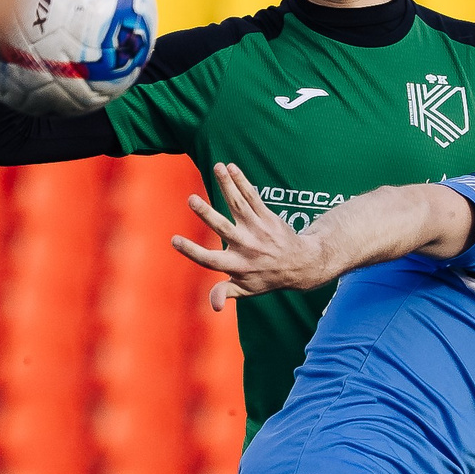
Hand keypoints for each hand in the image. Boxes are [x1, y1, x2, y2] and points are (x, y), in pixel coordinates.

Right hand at [172, 163, 327, 309]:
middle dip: (207, 214)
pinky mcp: (268, 217)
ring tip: (217, 167)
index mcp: (237, 266)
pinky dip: (242, 182)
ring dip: (227, 186)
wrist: (301, 265)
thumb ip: (225, 293)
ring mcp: (258, 230)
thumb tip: (213, 306)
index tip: (174, 240)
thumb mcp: (247, 290)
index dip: (191, 251)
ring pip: (239, 205)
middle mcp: (246, 247)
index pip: (210, 260)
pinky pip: (253, 197)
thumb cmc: (267, 277)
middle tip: (191, 200)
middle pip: (224, 229)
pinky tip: (231, 168)